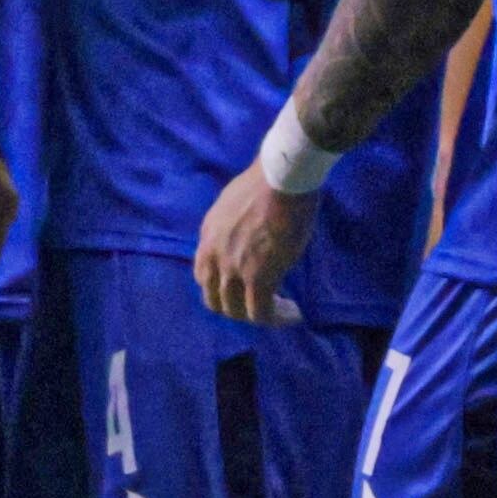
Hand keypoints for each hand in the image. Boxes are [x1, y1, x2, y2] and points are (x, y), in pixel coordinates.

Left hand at [192, 165, 312, 326]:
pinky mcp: (258, 278)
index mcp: (207, 236)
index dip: (221, 288)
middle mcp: (214, 256)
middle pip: (214, 299)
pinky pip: (261, 312)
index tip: (242, 288)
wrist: (281, 179)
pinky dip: (277, 318)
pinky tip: (293, 315)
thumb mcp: (234, 204)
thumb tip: (247, 234)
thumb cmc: (266, 182)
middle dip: (236, 308)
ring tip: (281, 311)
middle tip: (259, 306)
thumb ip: (233, 226)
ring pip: (236, 311)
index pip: (203, 275)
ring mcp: (233, 269)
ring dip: (258, 316)